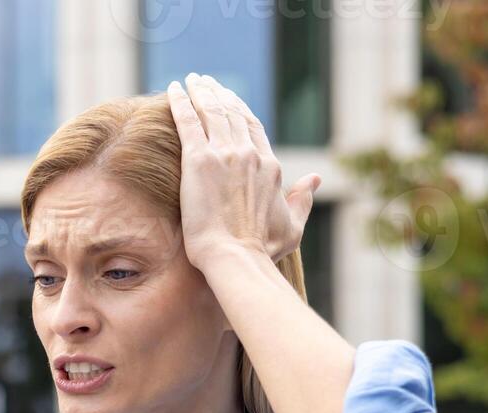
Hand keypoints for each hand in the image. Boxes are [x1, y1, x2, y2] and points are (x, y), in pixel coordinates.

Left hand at [166, 73, 320, 272]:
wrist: (237, 257)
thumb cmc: (262, 250)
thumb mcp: (292, 225)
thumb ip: (303, 200)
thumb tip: (316, 180)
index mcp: (270, 166)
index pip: (254, 128)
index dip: (240, 110)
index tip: (229, 99)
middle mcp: (249, 154)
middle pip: (232, 114)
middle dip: (219, 94)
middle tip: (206, 82)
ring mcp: (224, 155)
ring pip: (211, 112)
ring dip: (200, 92)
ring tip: (191, 80)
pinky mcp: (199, 162)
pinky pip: (187, 122)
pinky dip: (180, 103)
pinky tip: (172, 89)